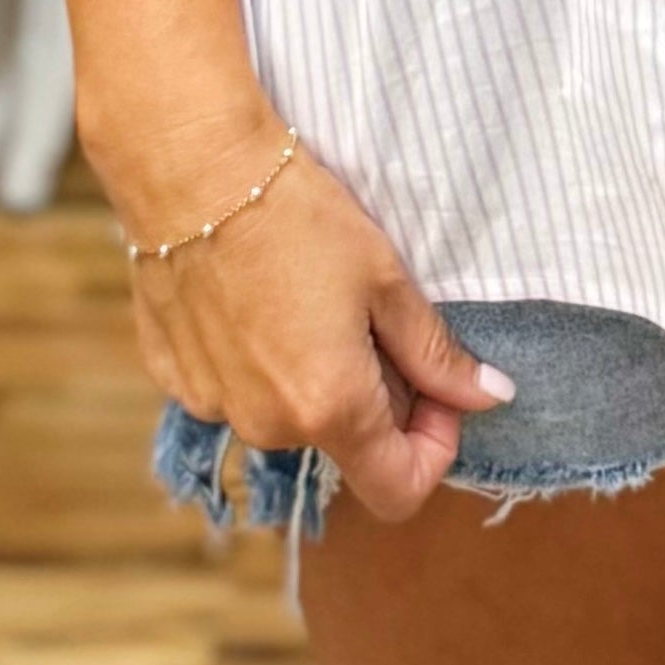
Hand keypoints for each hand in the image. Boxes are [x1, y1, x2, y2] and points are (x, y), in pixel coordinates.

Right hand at [98, 100, 509, 524]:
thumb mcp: (384, 278)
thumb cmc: (297, 216)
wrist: (191, 171)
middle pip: (344, 442)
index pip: (397, 492)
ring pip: (288, 413)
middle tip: (372, 315)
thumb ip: (436, 353)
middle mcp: (267, 427)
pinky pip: (235, 389)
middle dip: (375, 394)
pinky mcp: (174, 378)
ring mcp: (213, 407)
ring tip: (308, 295)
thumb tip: (490, 396)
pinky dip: (258, 359)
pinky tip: (256, 296)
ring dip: (313, 376)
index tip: (437, 389)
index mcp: (329, 409)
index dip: (432, 448)